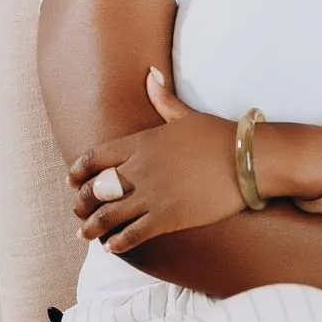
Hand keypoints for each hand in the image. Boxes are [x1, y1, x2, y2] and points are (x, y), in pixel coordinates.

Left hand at [68, 68, 245, 253]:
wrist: (249, 159)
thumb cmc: (221, 135)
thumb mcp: (187, 115)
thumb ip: (163, 99)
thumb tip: (150, 73)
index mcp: (142, 142)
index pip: (95, 156)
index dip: (78, 171)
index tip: (71, 181)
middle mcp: (140, 168)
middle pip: (96, 188)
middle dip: (82, 203)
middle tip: (78, 212)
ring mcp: (153, 194)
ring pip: (109, 215)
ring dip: (92, 227)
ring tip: (85, 234)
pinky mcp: (168, 217)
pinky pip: (133, 234)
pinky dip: (118, 242)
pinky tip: (112, 247)